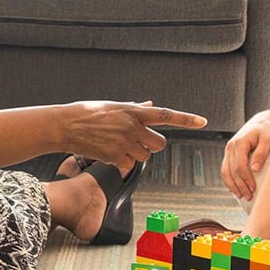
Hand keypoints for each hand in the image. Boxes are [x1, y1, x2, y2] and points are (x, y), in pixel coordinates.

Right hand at [64, 101, 205, 170]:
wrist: (66, 125)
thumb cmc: (88, 113)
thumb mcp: (114, 106)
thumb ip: (136, 108)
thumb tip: (151, 104)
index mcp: (134, 111)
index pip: (166, 115)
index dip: (186, 119)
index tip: (203, 121)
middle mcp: (133, 126)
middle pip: (159, 143)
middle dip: (152, 145)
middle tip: (139, 141)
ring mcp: (125, 142)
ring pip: (145, 156)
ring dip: (136, 154)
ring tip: (118, 145)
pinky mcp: (116, 157)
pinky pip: (130, 165)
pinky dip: (123, 163)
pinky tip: (110, 154)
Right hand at [221, 110, 269, 200]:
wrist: (261, 123)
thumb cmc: (267, 131)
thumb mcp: (268, 140)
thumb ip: (261, 153)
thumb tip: (255, 169)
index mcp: (239, 142)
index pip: (239, 165)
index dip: (246, 179)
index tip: (253, 188)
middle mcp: (230, 147)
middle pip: (231, 171)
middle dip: (239, 185)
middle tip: (248, 196)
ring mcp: (228, 151)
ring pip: (226, 172)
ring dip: (232, 185)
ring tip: (241, 196)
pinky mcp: (230, 155)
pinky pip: (226, 170)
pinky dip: (229, 181)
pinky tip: (235, 189)